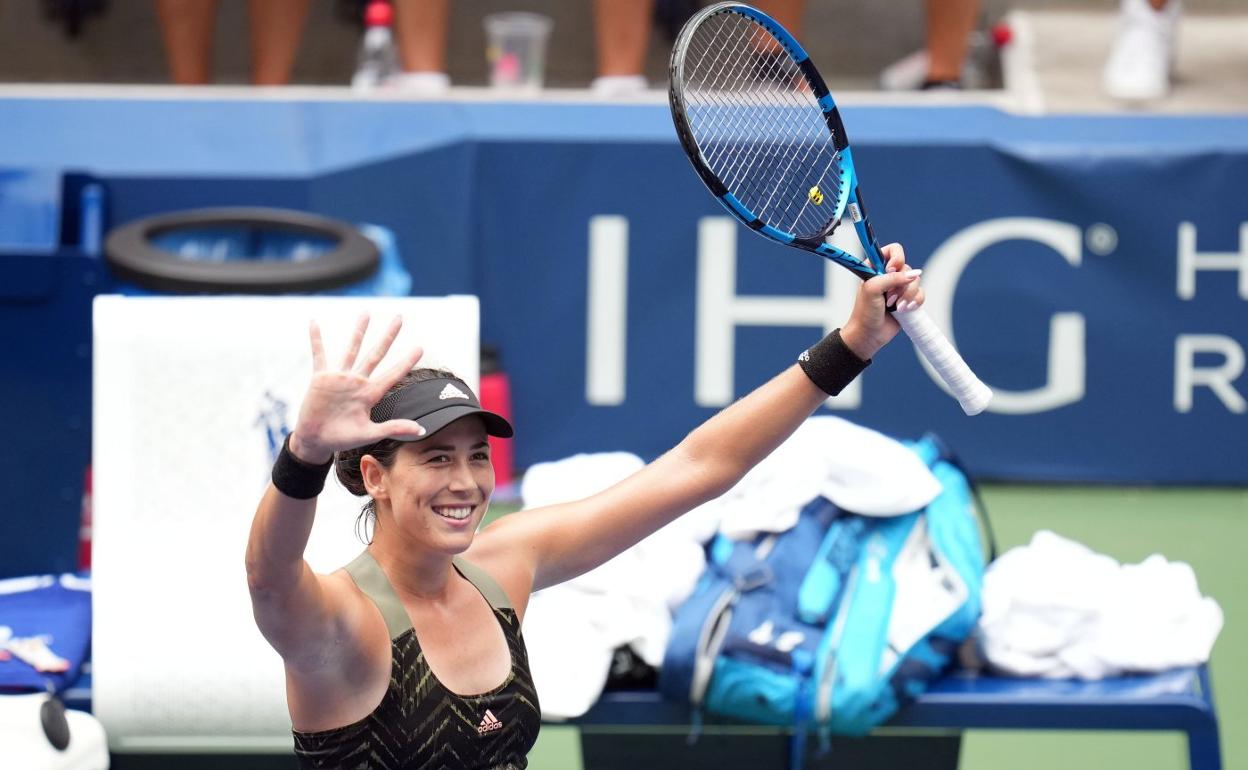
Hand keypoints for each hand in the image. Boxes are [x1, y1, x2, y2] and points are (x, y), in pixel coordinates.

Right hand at [287, 314, 426, 463]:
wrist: (317, 440)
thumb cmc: (343, 439)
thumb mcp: (370, 434)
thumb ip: (394, 428)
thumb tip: (421, 430)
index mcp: (370, 394)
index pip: (393, 374)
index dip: (407, 361)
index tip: (421, 347)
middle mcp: (358, 381)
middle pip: (376, 353)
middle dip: (388, 336)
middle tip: (399, 318)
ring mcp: (340, 378)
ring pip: (352, 349)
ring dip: (359, 331)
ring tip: (366, 314)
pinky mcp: (321, 378)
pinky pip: (319, 355)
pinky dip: (316, 339)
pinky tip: (315, 323)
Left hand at [840, 243, 923, 359]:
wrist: (869, 335)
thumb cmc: (865, 312)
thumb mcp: (873, 290)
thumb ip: (892, 278)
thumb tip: (915, 274)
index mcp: (876, 267)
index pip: (893, 250)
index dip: (896, 258)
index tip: (891, 270)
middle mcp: (888, 275)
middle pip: (907, 267)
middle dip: (900, 285)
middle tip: (889, 298)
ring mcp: (899, 287)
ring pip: (916, 281)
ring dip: (907, 295)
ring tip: (896, 307)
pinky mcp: (908, 299)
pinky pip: (920, 294)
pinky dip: (915, 302)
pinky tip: (904, 311)